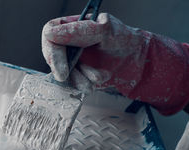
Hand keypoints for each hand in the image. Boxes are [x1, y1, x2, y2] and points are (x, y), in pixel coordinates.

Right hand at [42, 13, 188, 114]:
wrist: (138, 62)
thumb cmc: (124, 40)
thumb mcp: (104, 30)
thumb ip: (78, 31)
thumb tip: (50, 34)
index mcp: (71, 26)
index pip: (50, 34)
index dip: (51, 50)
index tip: (60, 63)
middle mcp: (68, 42)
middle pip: (52, 55)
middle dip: (62, 68)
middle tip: (66, 77)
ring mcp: (71, 60)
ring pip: (61, 72)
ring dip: (78, 78)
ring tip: (96, 77)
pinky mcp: (77, 75)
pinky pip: (71, 83)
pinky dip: (83, 84)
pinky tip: (96, 80)